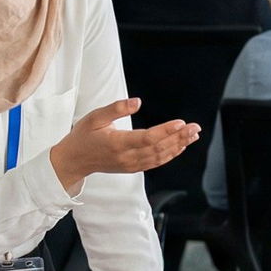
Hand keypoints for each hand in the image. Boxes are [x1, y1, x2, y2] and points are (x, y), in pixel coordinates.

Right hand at [50, 98, 198, 192]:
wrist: (75, 161)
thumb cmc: (84, 136)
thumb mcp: (95, 117)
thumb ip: (116, 108)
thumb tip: (137, 102)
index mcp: (117, 143)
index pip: (147, 138)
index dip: (166, 131)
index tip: (180, 122)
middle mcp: (127, 157)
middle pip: (159, 148)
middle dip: (179, 137)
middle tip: (195, 127)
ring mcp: (131, 165)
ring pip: (160, 157)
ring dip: (178, 146)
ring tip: (193, 135)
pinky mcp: (133, 168)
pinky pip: (155, 162)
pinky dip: (170, 155)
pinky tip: (180, 146)